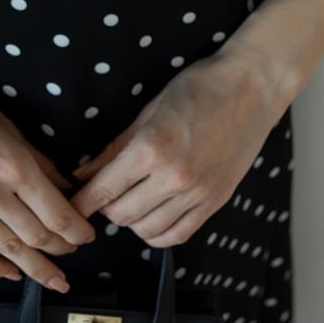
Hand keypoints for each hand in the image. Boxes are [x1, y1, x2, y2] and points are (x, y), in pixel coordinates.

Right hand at [0, 63, 96, 290]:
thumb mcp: (10, 127)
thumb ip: (40, 162)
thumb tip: (67, 187)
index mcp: (13, 166)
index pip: (57, 214)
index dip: (78, 231)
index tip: (88, 236)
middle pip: (37, 236)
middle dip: (62, 248)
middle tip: (73, 252)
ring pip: (8, 250)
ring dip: (36, 267)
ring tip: (53, 277)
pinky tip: (12, 274)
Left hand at [67, 44, 292, 247]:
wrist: (252, 88)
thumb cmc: (199, 88)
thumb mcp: (148, 111)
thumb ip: (114, 148)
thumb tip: (84, 173)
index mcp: (152, 149)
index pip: (103, 190)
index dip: (81, 202)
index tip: (71, 205)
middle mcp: (175, 177)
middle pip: (121, 215)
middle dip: (104, 208)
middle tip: (102, 194)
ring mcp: (198, 193)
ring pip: (147, 230)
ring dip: (130, 221)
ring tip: (128, 201)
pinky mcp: (215, 202)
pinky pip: (178, 234)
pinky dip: (157, 233)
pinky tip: (151, 217)